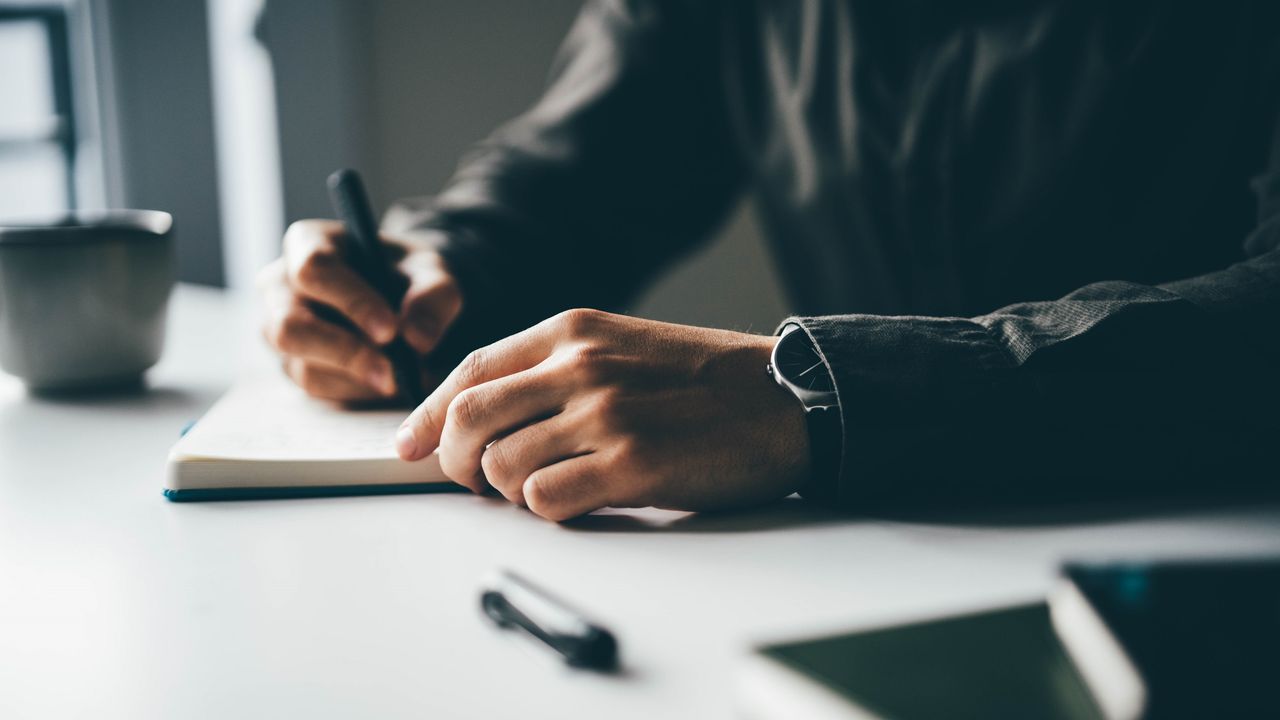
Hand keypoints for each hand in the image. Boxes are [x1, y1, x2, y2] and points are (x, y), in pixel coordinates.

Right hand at [258, 220, 462, 400]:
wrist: (403, 299)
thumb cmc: (408, 276)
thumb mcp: (432, 273)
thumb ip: (433, 296)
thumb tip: (418, 339)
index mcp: (307, 242)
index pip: (314, 269)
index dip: (351, 302)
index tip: (391, 330)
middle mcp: (280, 285)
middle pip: (290, 326)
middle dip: (345, 352)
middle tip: (393, 371)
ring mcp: (278, 328)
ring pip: (301, 365)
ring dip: (355, 378)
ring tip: (399, 376)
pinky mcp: (291, 363)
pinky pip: (315, 387)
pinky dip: (354, 391)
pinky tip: (385, 381)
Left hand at [395, 309, 810, 520]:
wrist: (786, 399)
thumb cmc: (707, 381)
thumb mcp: (623, 346)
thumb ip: (556, 367)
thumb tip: (483, 416)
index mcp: (574, 331)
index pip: (470, 369)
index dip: (429, 413)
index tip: (411, 445)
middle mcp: (581, 366)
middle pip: (469, 419)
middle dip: (455, 460)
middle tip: (472, 481)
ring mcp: (605, 414)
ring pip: (502, 466)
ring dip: (509, 491)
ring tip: (544, 489)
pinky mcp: (631, 464)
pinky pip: (546, 501)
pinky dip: (548, 511)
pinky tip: (579, 501)